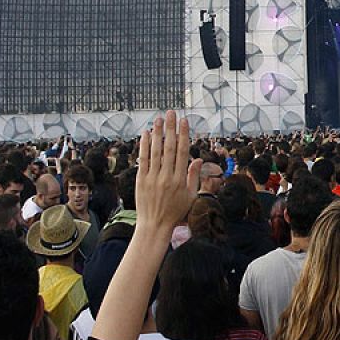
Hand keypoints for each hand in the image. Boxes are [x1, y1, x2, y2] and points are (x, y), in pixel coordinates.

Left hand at [134, 112, 202, 236]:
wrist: (155, 225)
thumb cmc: (176, 212)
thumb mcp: (191, 196)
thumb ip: (194, 177)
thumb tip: (198, 159)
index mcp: (180, 179)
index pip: (182, 152)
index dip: (183, 135)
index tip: (184, 121)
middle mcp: (167, 176)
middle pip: (169, 147)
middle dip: (170, 128)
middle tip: (171, 113)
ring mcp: (153, 177)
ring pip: (155, 151)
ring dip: (157, 133)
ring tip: (158, 119)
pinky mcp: (141, 180)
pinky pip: (143, 159)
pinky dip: (143, 146)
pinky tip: (145, 134)